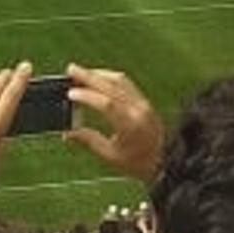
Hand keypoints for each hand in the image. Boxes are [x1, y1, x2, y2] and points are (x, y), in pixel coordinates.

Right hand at [64, 63, 164, 181]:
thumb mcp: (111, 156)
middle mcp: (138, 110)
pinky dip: (110, 78)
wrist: (166, 163)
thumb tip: (67, 132)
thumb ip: (88, 139)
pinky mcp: (145, 101)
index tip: (70, 93)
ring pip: (119, 80)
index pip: (106, 104)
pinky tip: (99, 78)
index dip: (86, 96)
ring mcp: (143, 104)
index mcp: (130, 126)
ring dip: (99, 74)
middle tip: (71, 69)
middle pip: (111, 85)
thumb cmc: (138, 163)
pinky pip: (126, 83)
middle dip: (88, 76)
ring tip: (82, 73)